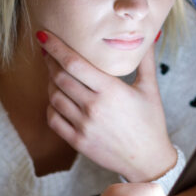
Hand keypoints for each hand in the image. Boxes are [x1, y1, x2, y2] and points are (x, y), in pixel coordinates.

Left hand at [37, 30, 175, 181]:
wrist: (149, 160)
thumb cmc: (151, 121)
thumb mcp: (150, 88)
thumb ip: (145, 60)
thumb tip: (149, 35)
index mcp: (110, 90)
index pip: (74, 63)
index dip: (55, 47)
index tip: (44, 35)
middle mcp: (94, 107)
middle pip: (59, 77)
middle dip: (50, 61)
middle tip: (47, 51)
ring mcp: (84, 126)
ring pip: (54, 97)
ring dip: (50, 83)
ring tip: (54, 74)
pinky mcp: (78, 141)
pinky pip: (54, 119)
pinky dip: (51, 106)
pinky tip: (57, 99)